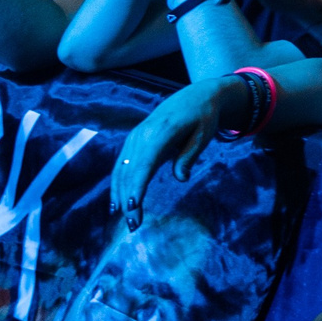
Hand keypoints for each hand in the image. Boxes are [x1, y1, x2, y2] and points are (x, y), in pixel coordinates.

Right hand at [110, 78, 238, 227]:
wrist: (196, 96)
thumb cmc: (203, 116)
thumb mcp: (203, 134)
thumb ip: (190, 155)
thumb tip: (182, 178)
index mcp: (161, 131)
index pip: (145, 164)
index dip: (136, 186)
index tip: (132, 207)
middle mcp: (142, 134)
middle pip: (130, 171)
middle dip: (128, 199)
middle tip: (133, 225)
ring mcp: (134, 137)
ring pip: (121, 170)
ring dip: (119, 195)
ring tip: (124, 219)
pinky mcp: (132, 141)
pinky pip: (121, 165)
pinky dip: (117, 184)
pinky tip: (117, 203)